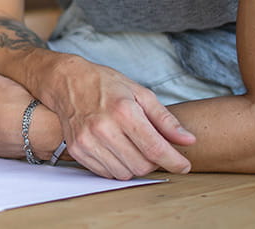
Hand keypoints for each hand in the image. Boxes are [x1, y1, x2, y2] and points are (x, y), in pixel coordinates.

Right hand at [49, 56, 195, 178]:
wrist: (66, 82)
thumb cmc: (104, 84)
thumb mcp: (140, 93)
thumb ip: (165, 119)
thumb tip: (188, 140)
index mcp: (123, 111)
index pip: (155, 149)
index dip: (174, 161)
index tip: (183, 165)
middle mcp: (103, 128)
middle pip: (141, 166)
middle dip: (153, 162)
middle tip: (151, 147)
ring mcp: (87, 141)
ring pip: (124, 174)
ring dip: (134, 165)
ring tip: (131, 146)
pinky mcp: (77, 150)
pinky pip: (106, 173)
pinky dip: (116, 166)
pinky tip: (115, 149)